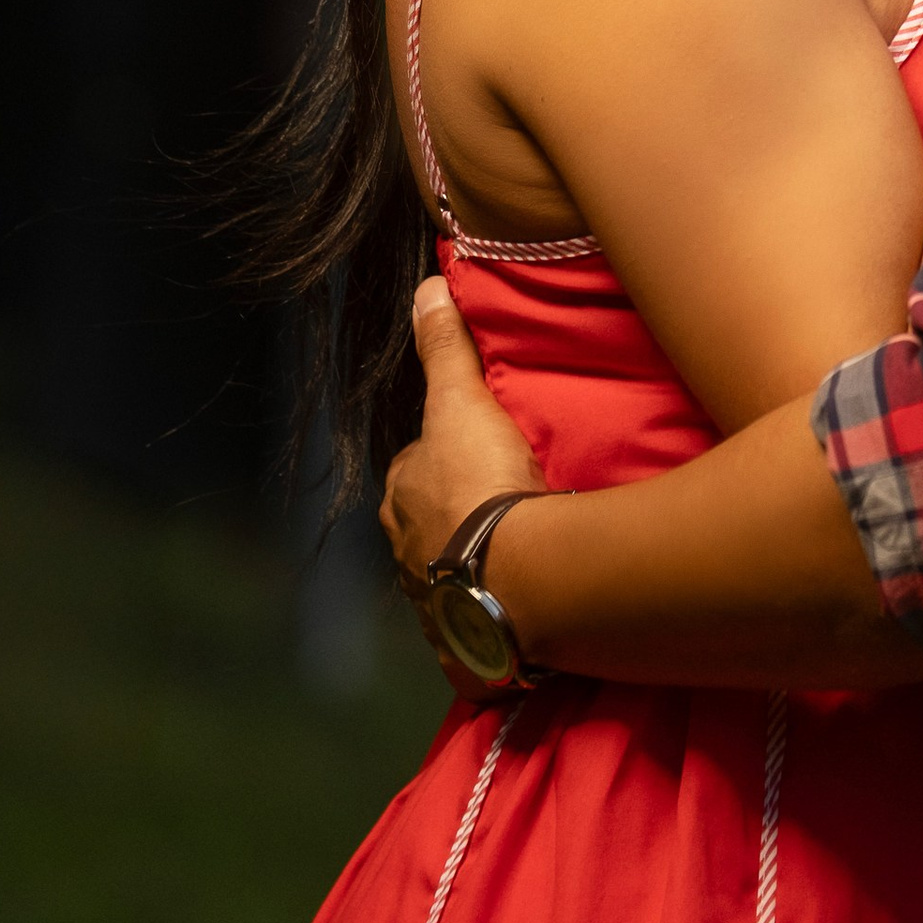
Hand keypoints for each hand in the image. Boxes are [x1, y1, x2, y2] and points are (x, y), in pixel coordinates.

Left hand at [380, 276, 544, 586]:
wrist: (512, 575)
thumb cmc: (479, 483)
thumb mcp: (462, 401)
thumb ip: (446, 349)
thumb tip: (425, 289)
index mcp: (400, 494)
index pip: (418, 464)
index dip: (447, 454)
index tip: (484, 451)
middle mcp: (405, 547)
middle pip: (431, 519)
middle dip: (459, 512)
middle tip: (508, 499)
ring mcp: (433, 595)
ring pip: (451, 567)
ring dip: (478, 559)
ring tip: (523, 548)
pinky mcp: (465, 634)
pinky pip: (477, 613)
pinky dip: (494, 604)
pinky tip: (523, 598)